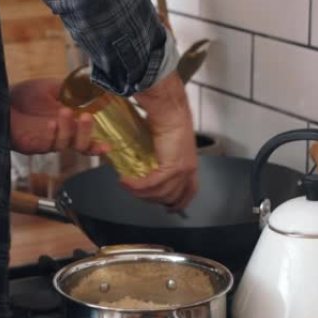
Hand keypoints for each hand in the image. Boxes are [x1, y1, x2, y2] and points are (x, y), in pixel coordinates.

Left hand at [10, 78, 108, 154]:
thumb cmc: (24, 96)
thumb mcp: (53, 87)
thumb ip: (74, 90)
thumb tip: (97, 90)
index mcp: (68, 125)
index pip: (86, 138)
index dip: (98, 144)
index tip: (108, 145)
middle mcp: (60, 136)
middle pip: (80, 145)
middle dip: (87, 132)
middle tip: (87, 117)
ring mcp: (46, 142)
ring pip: (65, 144)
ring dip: (69, 129)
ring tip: (66, 111)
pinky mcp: (32, 145)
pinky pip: (47, 143)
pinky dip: (52, 134)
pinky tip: (51, 124)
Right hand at [122, 72, 197, 209]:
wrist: (170, 109)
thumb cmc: (168, 118)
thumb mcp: (165, 143)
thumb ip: (158, 157)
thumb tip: (141, 163)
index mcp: (190, 165)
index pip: (189, 192)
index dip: (178, 203)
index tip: (168, 208)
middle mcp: (189, 170)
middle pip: (172, 197)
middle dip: (152, 199)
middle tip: (135, 192)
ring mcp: (182, 170)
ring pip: (160, 194)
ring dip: (140, 193)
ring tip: (127, 185)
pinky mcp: (173, 167)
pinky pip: (152, 185)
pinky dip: (137, 186)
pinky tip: (127, 182)